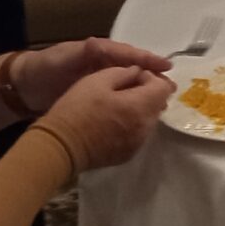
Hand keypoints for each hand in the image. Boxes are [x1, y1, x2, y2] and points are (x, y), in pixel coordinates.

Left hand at [13, 38, 171, 114]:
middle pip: (134, 67)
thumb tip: (102, 44)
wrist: (22, 88)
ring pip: (129, 82)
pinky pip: (119, 96)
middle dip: (152, 75)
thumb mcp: (63, 58)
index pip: (129, 54)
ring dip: (145, 89)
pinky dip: (131, 100)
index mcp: (98, 51)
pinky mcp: (96, 96)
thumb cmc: (43, 69)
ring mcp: (100, 80)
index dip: (148, 59)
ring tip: (162, 100)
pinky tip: (141, 111)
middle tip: (171, 87)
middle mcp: (103, 64)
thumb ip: (83, 52)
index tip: (167, 67)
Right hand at [36, 65, 173, 171]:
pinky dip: (133, 124)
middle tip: (124, 88)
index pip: (164, 87)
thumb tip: (138, 71)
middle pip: (159, 104)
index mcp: (140, 106)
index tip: (133, 75)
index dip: (151, 77)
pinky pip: (139, 133)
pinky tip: (113, 121)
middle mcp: (145, 127)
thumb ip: (123, 72)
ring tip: (117, 105)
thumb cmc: (77, 109)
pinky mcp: (129, 154)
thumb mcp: (97, 80)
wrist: (60, 146)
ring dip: (140, 109)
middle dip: (147, 93)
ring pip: (149, 119)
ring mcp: (138, 143)